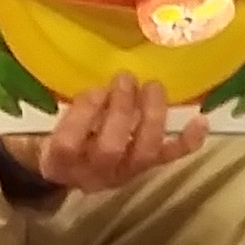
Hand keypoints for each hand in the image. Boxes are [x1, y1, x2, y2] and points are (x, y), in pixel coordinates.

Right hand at [27, 68, 205, 194]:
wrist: (67, 169)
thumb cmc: (53, 134)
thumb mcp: (44, 122)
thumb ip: (61, 106)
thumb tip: (86, 70)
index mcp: (58, 163)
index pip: (69, 144)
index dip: (84, 116)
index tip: (95, 89)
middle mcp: (92, 175)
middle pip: (111, 149)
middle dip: (122, 111)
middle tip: (125, 79)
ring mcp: (122, 175)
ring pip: (144, 153)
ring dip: (152, 118)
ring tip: (153, 87)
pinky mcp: (145, 171)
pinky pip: (168, 158)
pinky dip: (187, 141)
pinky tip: (201, 120)